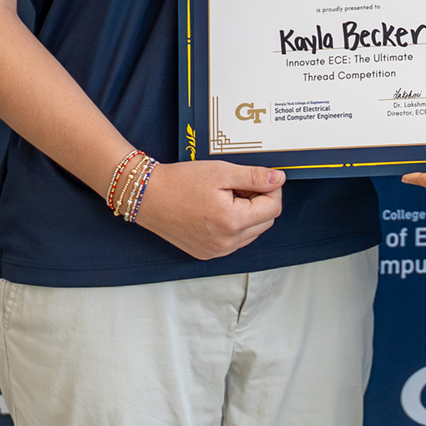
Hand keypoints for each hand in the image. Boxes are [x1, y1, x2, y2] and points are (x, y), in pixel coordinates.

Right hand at [134, 160, 284, 259]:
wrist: (147, 196)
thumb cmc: (180, 182)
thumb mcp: (221, 172)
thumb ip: (254, 176)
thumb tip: (279, 179)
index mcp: (232, 223)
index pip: (273, 208)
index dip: (272, 188)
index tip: (260, 176)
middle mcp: (226, 243)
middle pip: (265, 221)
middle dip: (260, 200)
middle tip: (240, 183)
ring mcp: (216, 251)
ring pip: (251, 232)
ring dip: (249, 213)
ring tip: (227, 194)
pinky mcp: (207, 253)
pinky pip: (235, 240)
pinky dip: (235, 224)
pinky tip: (219, 207)